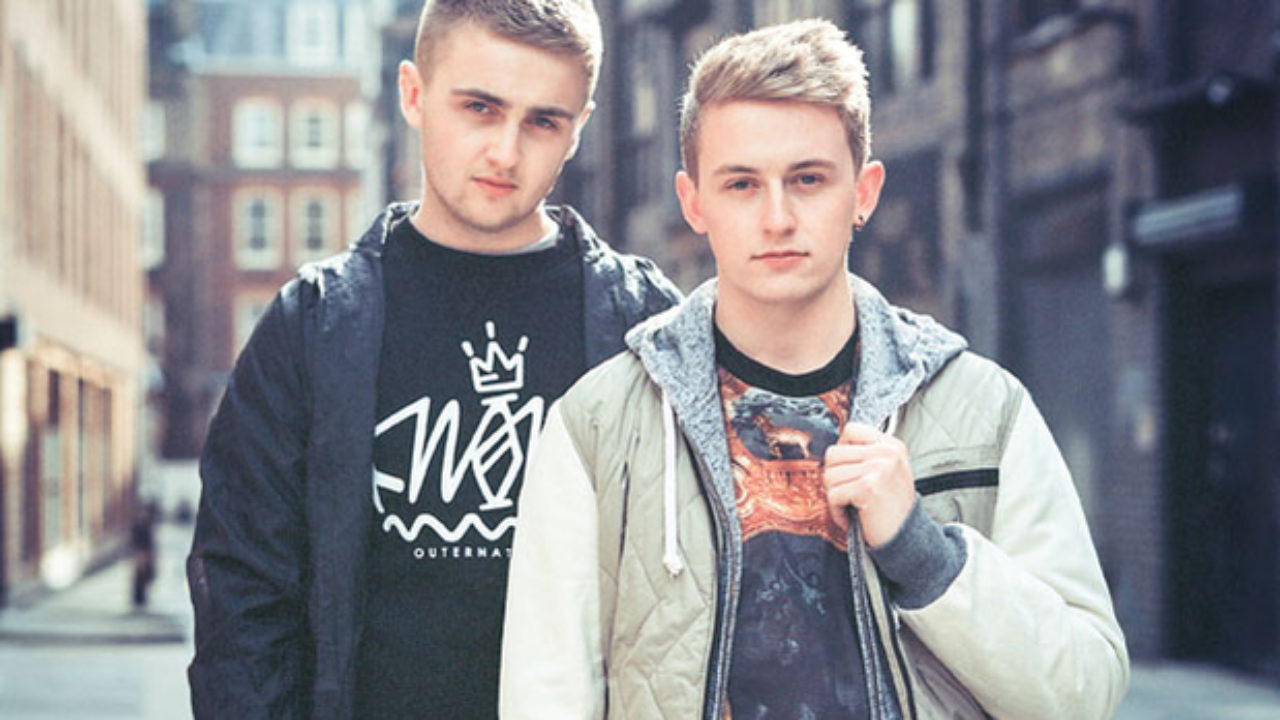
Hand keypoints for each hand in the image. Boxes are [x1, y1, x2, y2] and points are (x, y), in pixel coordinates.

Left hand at [822, 422, 915, 547]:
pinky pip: (833, 495)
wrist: (907, 539)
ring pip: (829, 475)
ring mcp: (878, 469)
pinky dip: (837, 511)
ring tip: (852, 506)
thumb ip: (866, 454)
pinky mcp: (868, 488)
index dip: (842, 450)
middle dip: (834, 477)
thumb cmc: (891, 507)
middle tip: (848, 494)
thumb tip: (834, 446)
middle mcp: (887, 453)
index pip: (850, 430)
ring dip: (835, 496)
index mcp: (891, 445)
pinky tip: (851, 517)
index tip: (850, 470)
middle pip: (833, 453)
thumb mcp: (888, 471)